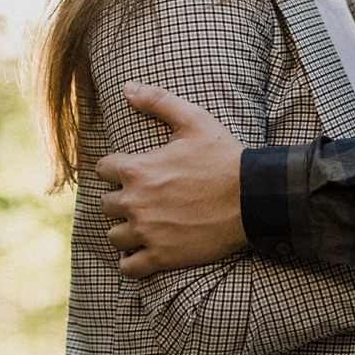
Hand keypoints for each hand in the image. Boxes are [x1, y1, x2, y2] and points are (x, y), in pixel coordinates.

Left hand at [96, 84, 247, 278]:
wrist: (252, 197)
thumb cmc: (223, 156)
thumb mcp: (193, 119)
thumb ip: (157, 101)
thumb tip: (127, 87)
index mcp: (137, 169)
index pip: (102, 170)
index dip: (114, 169)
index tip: (128, 172)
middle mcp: (135, 202)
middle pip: (105, 204)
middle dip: (119, 200)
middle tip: (139, 198)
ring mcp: (147, 232)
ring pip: (114, 235)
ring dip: (123, 230)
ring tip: (140, 225)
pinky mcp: (162, 257)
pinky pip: (129, 267)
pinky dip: (131, 262)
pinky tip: (140, 253)